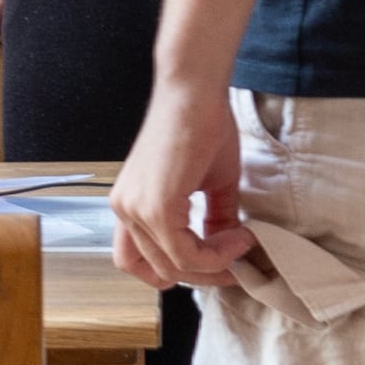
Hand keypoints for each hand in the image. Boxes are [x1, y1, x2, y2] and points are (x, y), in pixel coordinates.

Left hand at [111, 80, 250, 289]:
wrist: (196, 92)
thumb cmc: (201, 126)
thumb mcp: (211, 185)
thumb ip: (214, 221)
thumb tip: (231, 252)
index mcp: (130, 205)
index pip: (143, 262)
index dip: (183, 270)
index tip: (222, 260)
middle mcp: (124, 210)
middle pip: (158, 270)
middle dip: (204, 273)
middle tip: (237, 261)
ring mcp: (135, 209)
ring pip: (172, 267)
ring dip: (213, 265)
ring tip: (240, 243)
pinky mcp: (155, 206)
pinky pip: (184, 253)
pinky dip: (215, 254)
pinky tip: (238, 237)